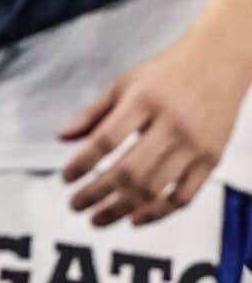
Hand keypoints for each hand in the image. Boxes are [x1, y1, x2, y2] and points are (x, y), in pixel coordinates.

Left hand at [61, 27, 251, 226]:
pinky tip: (135, 219)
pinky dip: (159, 213)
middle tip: (75, 205)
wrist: (219, 63)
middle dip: (97, 194)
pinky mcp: (211, 159)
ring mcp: (194, 145)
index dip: (82, 163)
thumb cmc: (166, 73)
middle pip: (130, 171)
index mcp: (144, 101)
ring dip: (122, 209)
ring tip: (98, 218)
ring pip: (155, 188)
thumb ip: (93, 112)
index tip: (65, 178)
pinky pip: (184, 196)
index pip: (106, 139)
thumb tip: (62, 138)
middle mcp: (171, 124)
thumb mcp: (124, 83)